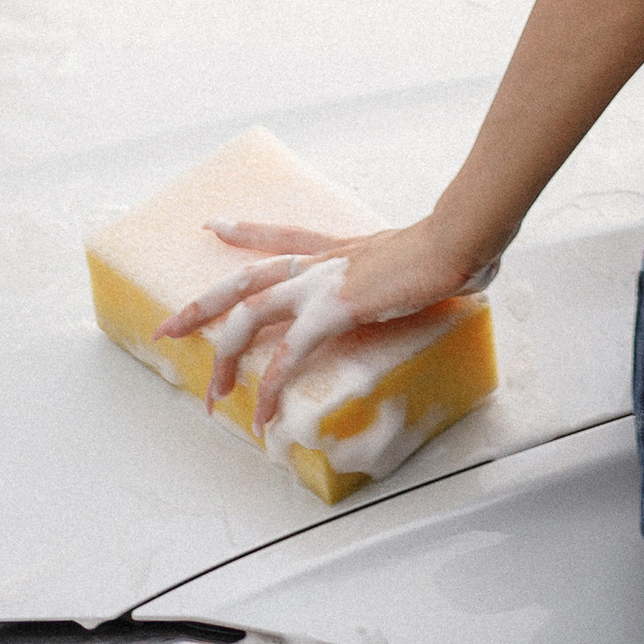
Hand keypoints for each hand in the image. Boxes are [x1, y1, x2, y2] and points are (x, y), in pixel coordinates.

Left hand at [156, 215, 486, 437]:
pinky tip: (264, 416)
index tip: (215, 227)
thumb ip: (434, 268)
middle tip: (169, 327)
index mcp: (341, 249)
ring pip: (249, 317)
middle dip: (203, 304)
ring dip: (224, 356)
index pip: (282, 237)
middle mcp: (322, 262)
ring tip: (211, 394)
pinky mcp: (332, 310)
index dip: (246, 233)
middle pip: (246, 279)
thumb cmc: (461, 243)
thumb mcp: (431, 260)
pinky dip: (270, 389)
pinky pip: (287, 357)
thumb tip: (473, 270)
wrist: (461, 238)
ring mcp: (322, 283)